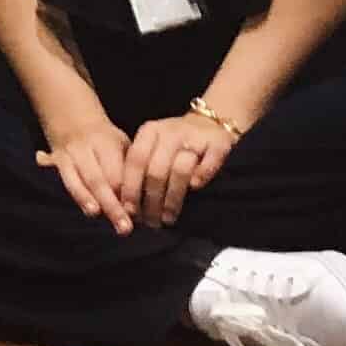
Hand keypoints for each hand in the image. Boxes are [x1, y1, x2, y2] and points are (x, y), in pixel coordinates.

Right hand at [34, 112, 138, 233]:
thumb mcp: (121, 144)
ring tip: (96, 214)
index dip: (126, 194)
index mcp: (107, 142)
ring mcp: (69, 154)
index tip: (137, 214)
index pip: (117, 173)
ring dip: (86, 199)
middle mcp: (86, 147)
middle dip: (111, 205)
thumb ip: (128, 169)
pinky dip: (74, 193)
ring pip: (77, 180)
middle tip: (124, 228)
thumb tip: (139, 202)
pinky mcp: (56, 161)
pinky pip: (65, 180)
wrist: (72, 119)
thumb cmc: (105, 140)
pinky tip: (85, 208)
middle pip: (99, 179)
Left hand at [122, 109, 237, 226]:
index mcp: (150, 131)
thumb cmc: (175, 144)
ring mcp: (194, 136)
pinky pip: (209, 161)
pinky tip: (195, 189)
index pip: (135, 160)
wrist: (210, 123)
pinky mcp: (218, 142)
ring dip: (172, 198)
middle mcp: (170, 131)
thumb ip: (140, 169)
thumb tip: (127, 207)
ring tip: (168, 218)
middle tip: (151, 222)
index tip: (129, 211)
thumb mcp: (153, 147)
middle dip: (151, 200)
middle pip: (156, 170)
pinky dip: (202, 175)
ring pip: (180, 170)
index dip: (131, 188)